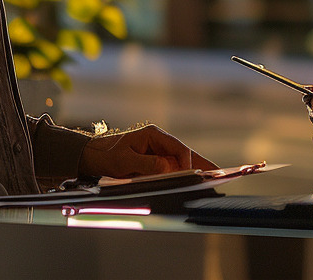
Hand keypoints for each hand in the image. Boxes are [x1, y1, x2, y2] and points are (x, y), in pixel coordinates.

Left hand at [79, 124, 216, 178]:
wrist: (94, 156)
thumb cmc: (108, 155)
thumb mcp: (125, 161)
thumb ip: (147, 164)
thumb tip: (168, 167)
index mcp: (154, 134)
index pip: (178, 148)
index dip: (186, 163)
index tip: (191, 177)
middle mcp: (159, 140)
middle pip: (184, 153)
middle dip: (199, 164)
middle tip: (218, 174)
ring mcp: (158, 150)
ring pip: (180, 160)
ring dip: (192, 170)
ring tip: (213, 177)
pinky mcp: (155, 159)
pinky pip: (172, 166)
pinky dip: (183, 173)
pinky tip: (195, 179)